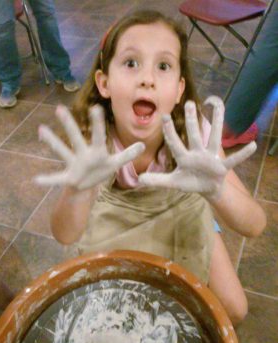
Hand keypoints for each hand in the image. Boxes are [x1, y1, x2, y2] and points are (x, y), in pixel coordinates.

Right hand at [34, 105, 144, 190]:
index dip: (97, 123)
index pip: (98, 135)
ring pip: (62, 151)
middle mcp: (83, 154)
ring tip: (41, 129)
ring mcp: (74, 164)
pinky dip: (48, 180)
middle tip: (59, 108)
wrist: (88, 186)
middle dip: (69, 125)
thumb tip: (142, 145)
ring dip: (53, 141)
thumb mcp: (115, 163)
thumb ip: (127, 155)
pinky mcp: (69, 178)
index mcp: (97, 151)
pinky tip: (36, 180)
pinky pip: (57, 179)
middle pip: (76, 138)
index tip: (95, 107)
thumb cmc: (101, 170)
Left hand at [139, 96, 256, 199]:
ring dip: (216, 122)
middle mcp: (197, 153)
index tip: (164, 116)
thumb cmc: (190, 182)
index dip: (169, 131)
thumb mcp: (173, 183)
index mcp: (184, 157)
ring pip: (213, 137)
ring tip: (219, 104)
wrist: (206, 189)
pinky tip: (253, 145)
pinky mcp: (222, 166)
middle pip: (194, 134)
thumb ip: (158, 181)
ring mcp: (210, 158)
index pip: (175, 143)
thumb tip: (139, 180)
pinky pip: (234, 159)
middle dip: (191, 120)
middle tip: (189, 102)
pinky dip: (242, 154)